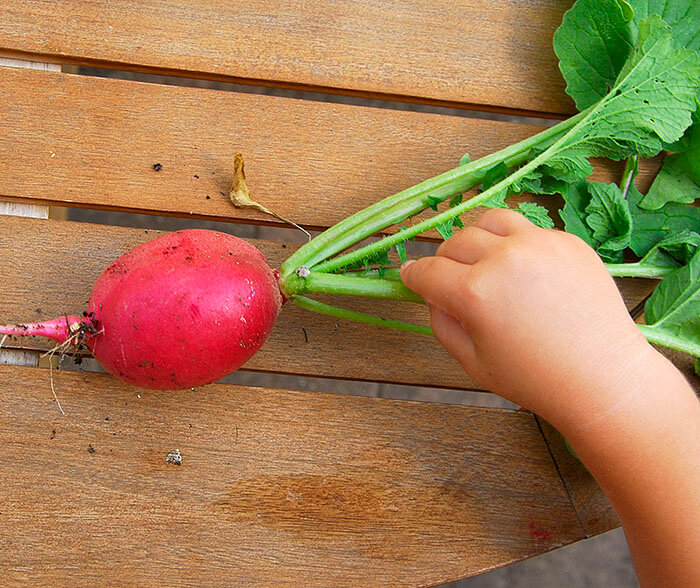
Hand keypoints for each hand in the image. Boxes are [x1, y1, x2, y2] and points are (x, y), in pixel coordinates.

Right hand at [400, 208, 653, 427]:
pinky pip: (527, 230)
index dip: (412, 275)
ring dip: (477, 239)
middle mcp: (504, 259)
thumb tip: (432, 293)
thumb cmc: (533, 378)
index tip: (410, 276)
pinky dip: (515, 245)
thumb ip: (441, 322)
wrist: (602, 376)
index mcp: (475, 293)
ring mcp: (539, 244)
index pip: (427, 271)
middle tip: (452, 280)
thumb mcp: (471, 361)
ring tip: (484, 261)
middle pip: (454, 242)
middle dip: (444, 261)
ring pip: (489, 221)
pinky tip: (525, 272)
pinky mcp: (567, 241)